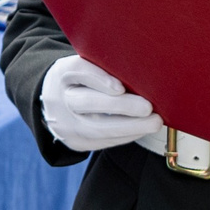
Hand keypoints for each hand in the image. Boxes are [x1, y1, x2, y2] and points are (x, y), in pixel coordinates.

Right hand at [40, 56, 166, 151]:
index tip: (121, 87)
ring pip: (97, 128)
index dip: (99, 79)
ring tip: (153, 123)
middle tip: (147, 107)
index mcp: (63, 73)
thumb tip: (141, 73)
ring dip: (130, 127)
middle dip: (121, 106)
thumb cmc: (80, 82)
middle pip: (87, 102)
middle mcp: (60, 99)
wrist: (55, 105)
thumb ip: (106, 67)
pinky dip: (126, 135)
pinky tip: (141, 129)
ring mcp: (66, 124)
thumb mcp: (86, 67)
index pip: (78, 71)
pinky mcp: (76, 142)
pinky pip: (103, 141)